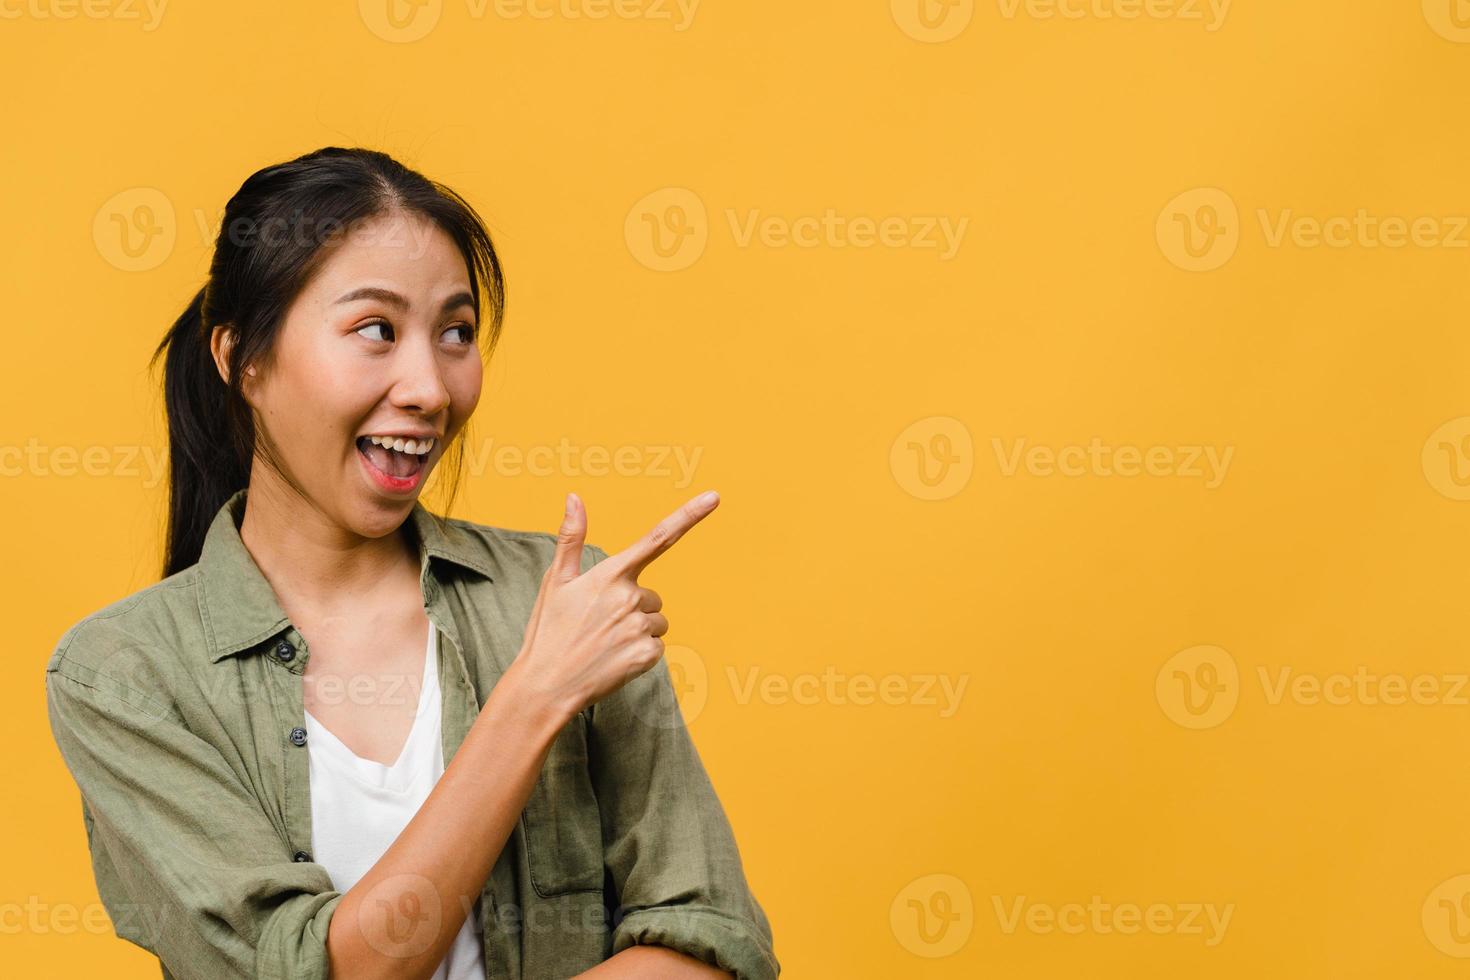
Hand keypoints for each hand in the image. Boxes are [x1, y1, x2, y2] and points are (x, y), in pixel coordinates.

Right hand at [511, 490, 719, 720]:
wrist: (545, 685)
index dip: (689, 516)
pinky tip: (614, 659)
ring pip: (657, 622)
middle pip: (653, 596)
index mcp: (610, 574)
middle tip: (600, 625)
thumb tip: (574, 496)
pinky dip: (641, 654)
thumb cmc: (549, 631)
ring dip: (638, 631)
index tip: (714, 497)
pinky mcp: (646, 655)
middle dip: (634, 608)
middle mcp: (629, 597)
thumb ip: (571, 537)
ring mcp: (639, 627)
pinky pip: (657, 647)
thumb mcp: (556, 581)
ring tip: (605, 643)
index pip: (657, 538)